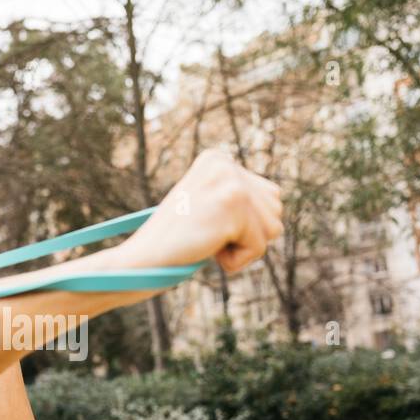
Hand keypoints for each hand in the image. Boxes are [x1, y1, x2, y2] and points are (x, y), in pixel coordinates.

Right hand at [119, 148, 283, 272]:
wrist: (142, 259)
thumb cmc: (174, 241)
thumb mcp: (207, 205)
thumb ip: (239, 197)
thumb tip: (278, 203)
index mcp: (217, 159)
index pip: (268, 197)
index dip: (244, 225)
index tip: (207, 224)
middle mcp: (225, 163)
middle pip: (276, 210)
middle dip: (248, 235)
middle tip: (207, 235)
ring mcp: (229, 181)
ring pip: (273, 228)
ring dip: (243, 247)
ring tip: (208, 241)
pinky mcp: (232, 203)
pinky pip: (260, 247)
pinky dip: (236, 261)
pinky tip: (207, 250)